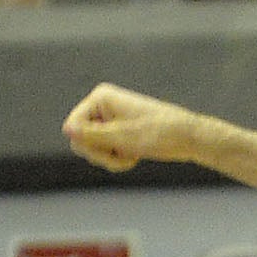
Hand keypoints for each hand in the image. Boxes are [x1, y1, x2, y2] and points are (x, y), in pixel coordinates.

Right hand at [64, 82, 203, 173]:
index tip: (110, 148)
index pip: (72, 126)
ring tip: (132, 156)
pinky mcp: (117, 131)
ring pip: (92, 149)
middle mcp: (102, 105)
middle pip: (79, 139)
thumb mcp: (123, 138)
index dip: (87, 143)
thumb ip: (92, 135)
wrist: (190, 138)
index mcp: (101, 97)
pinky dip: (118, 159)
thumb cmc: (160, 134)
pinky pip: (105, 151)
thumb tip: (66, 130)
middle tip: (124, 155)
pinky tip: (134, 156)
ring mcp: (109, 119)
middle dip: (101, 153)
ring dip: (111, 158)